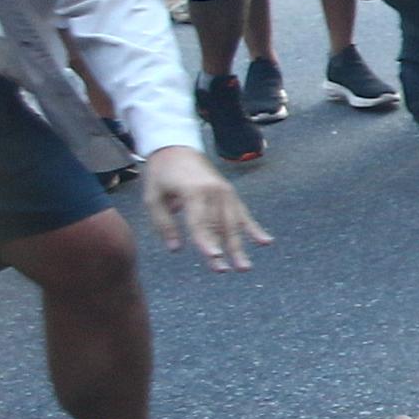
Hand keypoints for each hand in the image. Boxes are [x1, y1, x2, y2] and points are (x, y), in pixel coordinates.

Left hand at [138, 145, 267, 270]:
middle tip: (224, 270)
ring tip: (244, 268)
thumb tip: (176, 249)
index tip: (214, 257)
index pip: (200, 222)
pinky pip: (243, 214)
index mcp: (194, 191)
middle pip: (219, 226)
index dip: (206, 241)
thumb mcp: (152, 197)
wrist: (177, 148)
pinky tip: (266, 242)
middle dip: (223, 250)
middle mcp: (214, 191)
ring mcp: (225, 192)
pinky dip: (254, 229)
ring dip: (239, 247)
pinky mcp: (230, 193)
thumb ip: (164, 223)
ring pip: (233, 224)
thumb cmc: (161, 174)